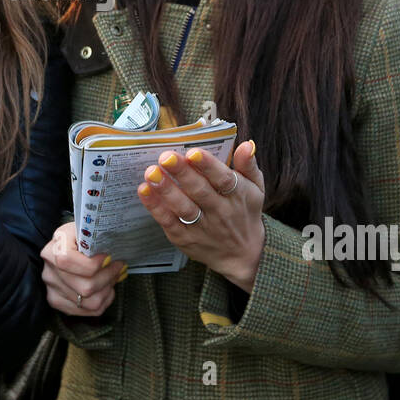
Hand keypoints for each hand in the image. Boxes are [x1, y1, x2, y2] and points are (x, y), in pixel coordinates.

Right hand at [40, 222, 125, 316]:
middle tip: (119, 267)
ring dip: (108, 291)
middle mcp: (49, 271)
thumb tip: (113, 258)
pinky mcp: (57, 302)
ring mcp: (52, 289)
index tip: (108, 257)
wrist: (66, 245)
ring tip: (113, 278)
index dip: (93, 264)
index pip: (68, 261)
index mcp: (54, 248)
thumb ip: (98, 241)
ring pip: (89, 303)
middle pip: (85, 287)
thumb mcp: (87, 230)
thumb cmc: (81, 238)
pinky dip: (103, 301)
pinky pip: (88, 311)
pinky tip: (106, 289)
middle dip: (108, 277)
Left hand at [137, 141, 265, 292]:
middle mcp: (220, 212)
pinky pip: (169, 222)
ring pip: (183, 208)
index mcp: (237, 195)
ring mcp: (201, 227)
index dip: (208, 166)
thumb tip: (245, 145)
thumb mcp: (256, 187)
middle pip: (199, 191)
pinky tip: (144, 190)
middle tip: (166, 157)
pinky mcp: (184, 238)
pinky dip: (155, 207)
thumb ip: (248, 165)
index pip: (223, 179)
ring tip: (151, 172)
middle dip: (182, 173)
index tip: (193, 152)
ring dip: (166, 190)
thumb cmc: (245, 211)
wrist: (243, 254)